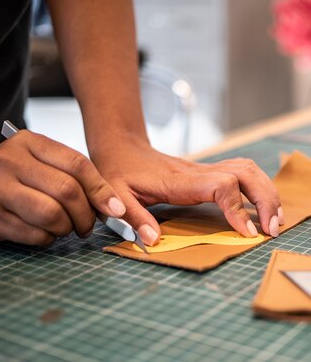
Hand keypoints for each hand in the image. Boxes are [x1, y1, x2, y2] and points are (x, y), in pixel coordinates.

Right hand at [0, 130, 125, 245]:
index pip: (77, 164)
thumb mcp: (36, 163)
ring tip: (63, 229)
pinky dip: (48, 239)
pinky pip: (35, 235)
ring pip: (52, 215)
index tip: (116, 210)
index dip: (101, 190)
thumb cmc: (7, 177)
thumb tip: (109, 204)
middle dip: (86, 215)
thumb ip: (69, 176)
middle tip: (86, 226)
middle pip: (68, 191)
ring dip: (66, 229)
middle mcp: (12, 161)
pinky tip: (43, 233)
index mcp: (30, 143)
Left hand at [90, 140, 282, 245]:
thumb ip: (133, 218)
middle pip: (245, 174)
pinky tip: (258, 203)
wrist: (122, 147)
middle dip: (265, 199)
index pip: (220, 185)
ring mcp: (202, 169)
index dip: (237, 207)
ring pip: (247, 169)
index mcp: (177, 181)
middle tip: (271, 228)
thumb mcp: (116, 196)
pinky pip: (239, 172)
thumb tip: (153, 241)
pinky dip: (256, 186)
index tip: (247, 232)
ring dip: (265, 191)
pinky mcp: (203, 171)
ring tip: (272, 219)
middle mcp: (195, 172)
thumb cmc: (118, 171)